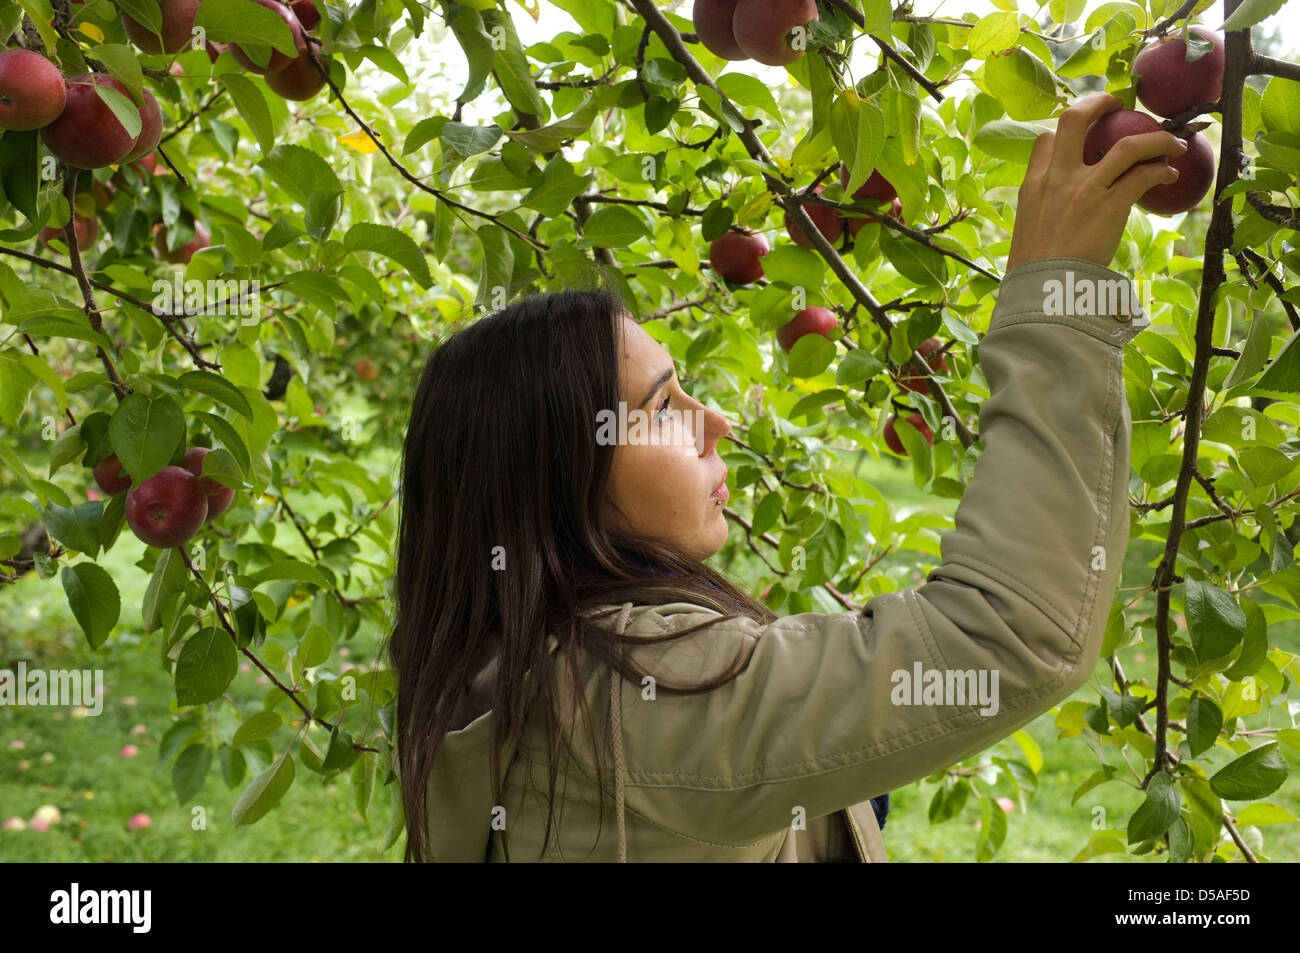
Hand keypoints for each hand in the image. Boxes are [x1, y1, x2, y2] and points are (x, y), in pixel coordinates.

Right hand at [1006, 92, 1188, 270]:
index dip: (1067, 132)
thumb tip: (1063, 212)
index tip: (1085, 133)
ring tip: (1172, 144)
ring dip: (1157, 140)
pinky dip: (1161, 171)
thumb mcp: (1028, 231)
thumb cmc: (1035, 271)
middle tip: (1119, 103)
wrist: (1043, 291)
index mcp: (1033, 185)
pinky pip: (1144, 176)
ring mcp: (1085, 190)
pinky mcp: (1110, 206)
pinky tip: (1170, 176)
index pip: (1046, 140)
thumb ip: (1044, 210)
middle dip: (1100, 103)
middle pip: (1076, 119)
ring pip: (1128, 145)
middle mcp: (1057, 179)